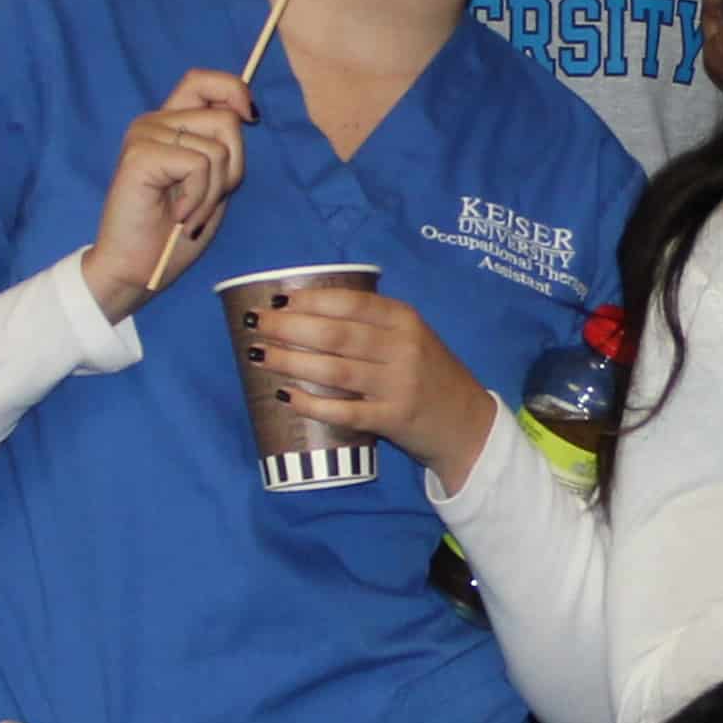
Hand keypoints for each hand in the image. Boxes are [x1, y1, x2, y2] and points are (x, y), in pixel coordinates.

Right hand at [83, 73, 254, 316]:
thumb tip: (246, 112)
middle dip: (232, 168)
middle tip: (207, 199)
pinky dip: (198, 199)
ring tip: (189, 214)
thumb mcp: (211, 184)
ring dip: (213, 193)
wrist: (137, 268)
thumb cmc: (173, 232)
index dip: (233, 90)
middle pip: (224, 119)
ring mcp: (144, 135)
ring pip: (216, 148)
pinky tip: (178, 216)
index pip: (203, 80)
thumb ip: (222, 148)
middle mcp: (154, 122)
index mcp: (170, 123)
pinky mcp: (139, 155)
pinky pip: (198, 165)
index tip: (251, 118)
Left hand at [243, 283, 499, 487]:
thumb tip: (302, 311)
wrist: (466, 423)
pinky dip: (312, 404)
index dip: (309, 300)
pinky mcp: (392, 419)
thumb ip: (370, 324)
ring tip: (259, 356)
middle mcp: (402, 348)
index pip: (350, 303)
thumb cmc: (427, 374)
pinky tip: (286, 396)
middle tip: (256, 324)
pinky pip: (344, 411)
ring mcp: (398, 385)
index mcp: (404, 319)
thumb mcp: (410, 337)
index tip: (276, 299)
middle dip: (288, 327)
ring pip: (334, 370)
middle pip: (335, 334)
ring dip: (290, 361)